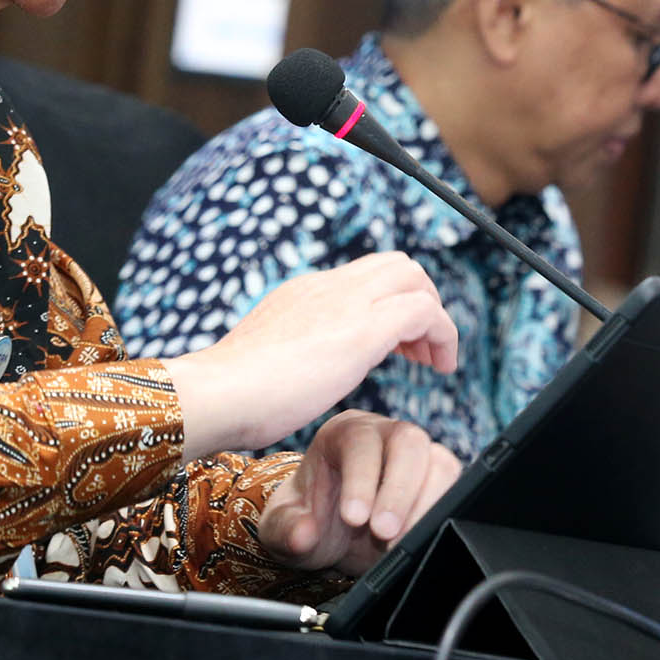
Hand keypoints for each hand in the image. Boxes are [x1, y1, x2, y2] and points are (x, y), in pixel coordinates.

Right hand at [162, 252, 458, 456]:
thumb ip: (292, 354)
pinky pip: (424, 311)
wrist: (216, 394)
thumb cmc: (232, 395)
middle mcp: (327, 286)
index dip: (389, 303)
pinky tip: (440, 367)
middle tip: (417, 351)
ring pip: (414, 276)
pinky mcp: (363, 329)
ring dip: (434, 316)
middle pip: (397, 264)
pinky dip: (443, 334)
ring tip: (432, 360)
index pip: (364, 276)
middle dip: (420, 300)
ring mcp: (346, 302)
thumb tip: (300, 372)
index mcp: (304, 292)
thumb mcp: (269, 361)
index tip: (395, 346)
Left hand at [258, 411, 460, 575]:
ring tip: (400, 545)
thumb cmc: (308, 519)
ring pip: (439, 462)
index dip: (361, 478)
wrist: (331, 536)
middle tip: (384, 534)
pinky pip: (456, 489)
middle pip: (408, 442)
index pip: (360, 441)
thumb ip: (285, 529)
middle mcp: (385, 435)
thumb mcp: (282, 528)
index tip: (354, 519)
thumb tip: (303, 533)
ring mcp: (416, 456)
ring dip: (426, 505)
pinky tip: (421, 540)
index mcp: (344, 433)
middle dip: (399, 491)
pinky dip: (442, 515)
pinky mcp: (438, 480)